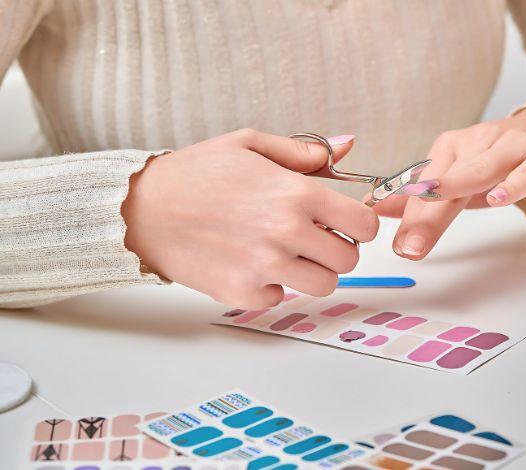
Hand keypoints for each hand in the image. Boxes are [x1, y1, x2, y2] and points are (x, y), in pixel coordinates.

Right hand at [122, 129, 378, 307]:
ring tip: (285, 254)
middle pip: (348, 260)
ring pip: (324, 285)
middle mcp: (286, 232)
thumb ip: (305, 150)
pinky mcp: (242, 293)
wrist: (140, 208)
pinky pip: (280, 299)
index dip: (360, 224)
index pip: (364, 224)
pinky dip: (271, 287)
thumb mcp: (249, 144)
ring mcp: (265, 266)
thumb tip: (349, 145)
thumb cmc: (195, 173)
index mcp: (296, 193)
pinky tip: (251, 265)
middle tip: (312, 239)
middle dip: (336, 249)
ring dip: (311, 272)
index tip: (345, 223)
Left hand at [373, 101, 525, 258]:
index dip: (408, 217)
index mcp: (453, 148)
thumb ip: (425, 198)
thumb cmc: (509, 158)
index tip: (395, 245)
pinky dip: (513, 184)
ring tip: (432, 205)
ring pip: (481, 169)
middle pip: (447, 181)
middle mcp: (479, 142)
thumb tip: (379, 209)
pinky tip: (498, 199)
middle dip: (424, 215)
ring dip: (456, 189)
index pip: (425, 186)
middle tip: (407, 246)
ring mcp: (514, 147)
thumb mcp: (463, 178)